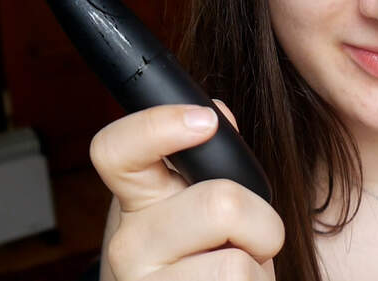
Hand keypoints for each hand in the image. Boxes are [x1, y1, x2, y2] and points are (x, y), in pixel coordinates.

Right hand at [90, 102, 283, 279]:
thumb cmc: (211, 258)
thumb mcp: (209, 206)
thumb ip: (216, 159)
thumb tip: (219, 113)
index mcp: (140, 199)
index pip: (114, 150)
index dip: (156, 125)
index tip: (205, 121)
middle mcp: (131, 243)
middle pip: (220, 204)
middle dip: (262, 221)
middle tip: (250, 240)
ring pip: (236, 261)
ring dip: (260, 265)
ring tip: (240, 272)